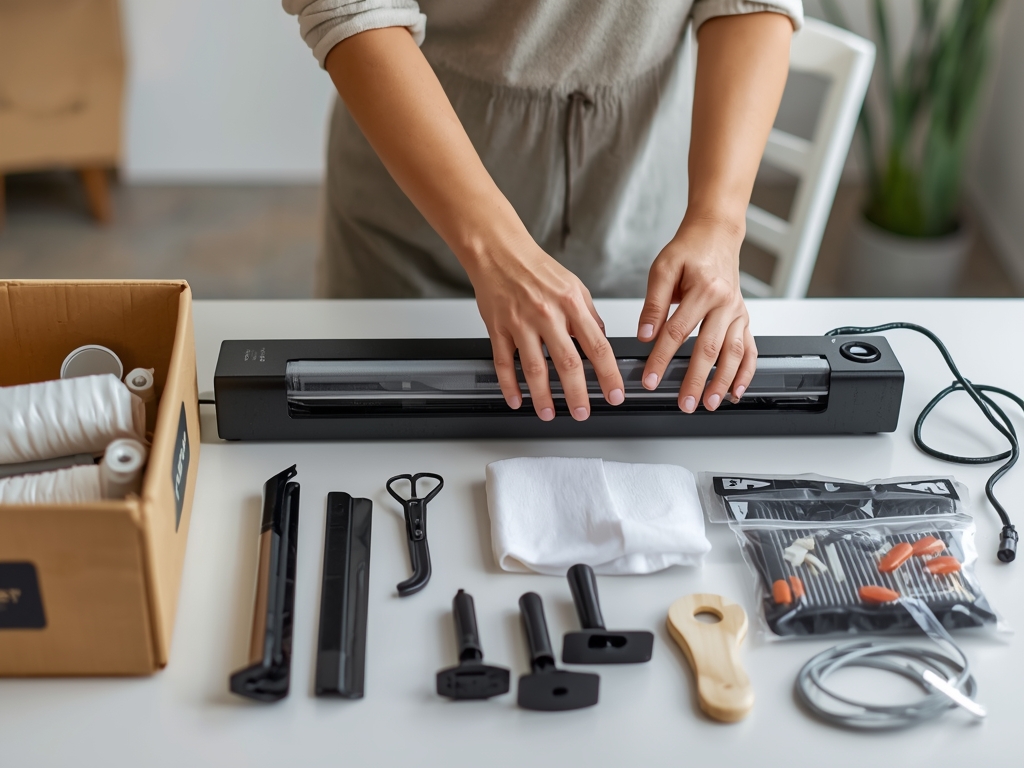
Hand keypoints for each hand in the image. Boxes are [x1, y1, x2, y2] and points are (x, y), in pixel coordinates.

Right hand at [467, 236, 624, 420]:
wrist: (499, 251)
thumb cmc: (535, 267)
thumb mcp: (574, 285)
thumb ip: (589, 315)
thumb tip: (601, 339)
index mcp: (571, 304)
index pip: (597, 346)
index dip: (608, 374)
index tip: (614, 393)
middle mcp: (547, 315)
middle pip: (567, 363)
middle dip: (577, 394)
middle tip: (583, 413)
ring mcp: (520, 323)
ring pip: (534, 368)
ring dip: (543, 396)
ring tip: (549, 413)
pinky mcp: (498, 328)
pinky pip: (504, 362)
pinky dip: (509, 384)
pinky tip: (516, 399)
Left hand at [637, 215, 755, 411]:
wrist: (715, 235)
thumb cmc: (689, 250)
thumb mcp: (662, 269)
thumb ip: (653, 305)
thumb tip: (645, 335)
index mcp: (705, 289)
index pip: (678, 332)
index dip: (662, 358)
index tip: (650, 379)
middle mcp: (726, 302)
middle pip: (709, 348)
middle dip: (696, 380)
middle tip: (684, 402)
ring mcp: (737, 312)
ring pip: (733, 353)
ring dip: (723, 382)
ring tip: (710, 403)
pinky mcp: (743, 318)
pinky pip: (749, 348)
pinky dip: (745, 372)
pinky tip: (736, 390)